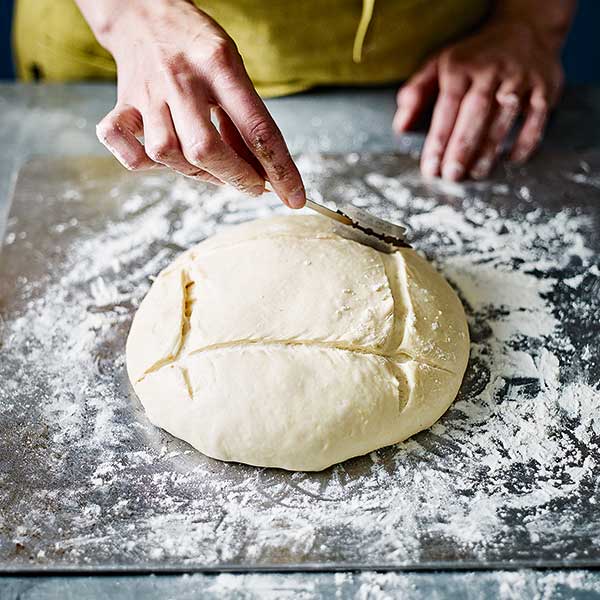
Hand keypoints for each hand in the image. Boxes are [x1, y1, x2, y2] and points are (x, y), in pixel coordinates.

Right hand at [88, 0, 305, 206]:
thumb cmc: (198, 48)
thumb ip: (245, 119)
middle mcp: (181, 80)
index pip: (257, 129)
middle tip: (254, 185)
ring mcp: (148, 93)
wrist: (143, 10)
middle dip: (236, 179)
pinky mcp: (123, 103)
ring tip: (214, 167)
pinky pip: (122, 143)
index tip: (294, 198)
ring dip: (197, 173)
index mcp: (219, 66)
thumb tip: (263, 171)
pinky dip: (140, 161)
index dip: (280, 170)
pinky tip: (165, 158)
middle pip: (205, 149)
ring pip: (167, 153)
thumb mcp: (234, 70)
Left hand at [393, 20, 565, 180]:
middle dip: (462, 149)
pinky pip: (536, 120)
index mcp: (461, 67)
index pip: (447, 107)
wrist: (526, 28)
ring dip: (489, 151)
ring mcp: (521, 79)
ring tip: (476, 174)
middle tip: (452, 176)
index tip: (430, 168)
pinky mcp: (545, 88)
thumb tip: (401, 127)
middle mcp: (492, 71)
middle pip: (475, 115)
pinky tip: (510, 161)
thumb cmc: (474, 57)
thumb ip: (416, 93)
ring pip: (504, 120)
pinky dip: (524, 143)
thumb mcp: (439, 64)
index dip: (438, 140)